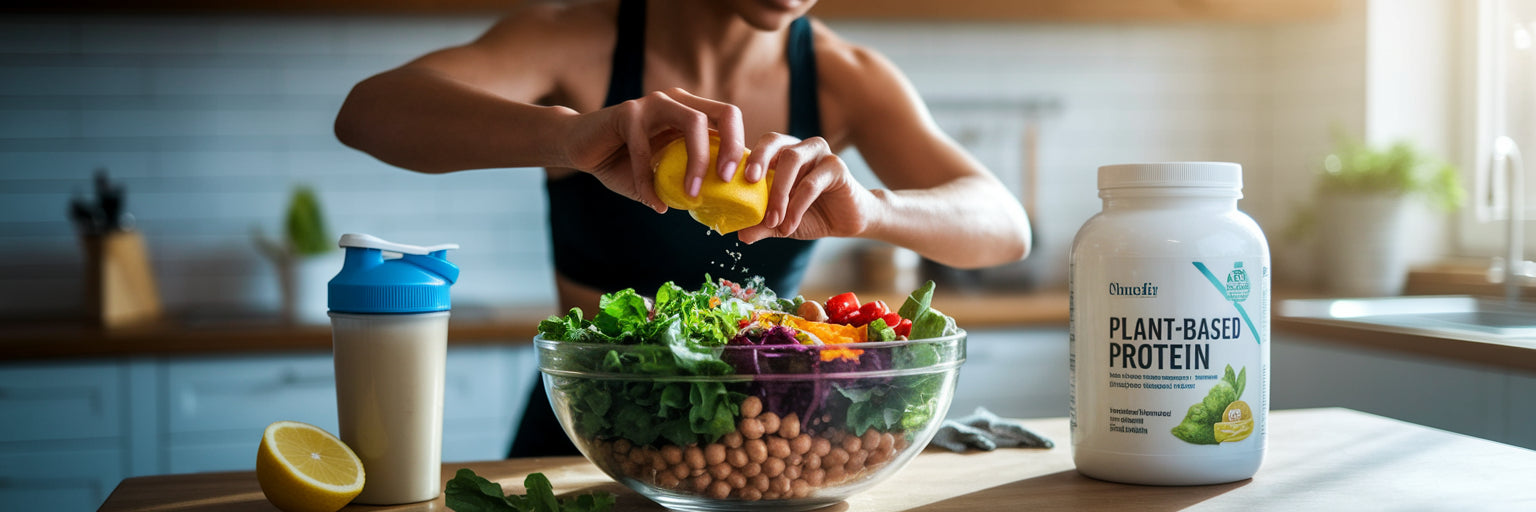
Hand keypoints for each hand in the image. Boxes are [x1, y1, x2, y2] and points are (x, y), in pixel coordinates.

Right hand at [560, 88, 746, 211]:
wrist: (580, 148)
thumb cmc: (623, 163)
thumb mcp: (661, 175)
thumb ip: (686, 185)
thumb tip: (717, 210)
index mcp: (692, 112)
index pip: (730, 120)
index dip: (742, 148)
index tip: (744, 181)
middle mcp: (678, 102)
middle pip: (724, 113)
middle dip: (733, 147)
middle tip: (727, 180)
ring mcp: (654, 103)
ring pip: (693, 122)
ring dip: (698, 162)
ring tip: (692, 194)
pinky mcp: (628, 112)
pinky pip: (646, 149)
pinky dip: (649, 181)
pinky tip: (652, 201)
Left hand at [737, 133, 875, 243]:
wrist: (848, 221)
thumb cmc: (811, 215)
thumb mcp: (780, 223)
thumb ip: (761, 225)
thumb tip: (739, 235)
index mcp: (780, 154)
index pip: (757, 146)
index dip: (740, 157)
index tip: (724, 178)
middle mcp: (798, 147)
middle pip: (773, 141)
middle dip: (757, 160)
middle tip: (747, 182)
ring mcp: (819, 153)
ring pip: (791, 160)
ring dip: (778, 192)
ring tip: (772, 221)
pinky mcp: (837, 166)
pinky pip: (811, 182)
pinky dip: (797, 205)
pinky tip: (790, 226)